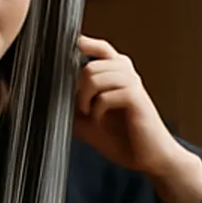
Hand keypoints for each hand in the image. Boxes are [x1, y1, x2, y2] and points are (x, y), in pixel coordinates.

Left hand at [74, 35, 201, 202]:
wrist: (149, 158)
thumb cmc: (123, 140)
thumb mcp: (89, 125)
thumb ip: (74, 110)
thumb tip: (52, 101)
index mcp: (118, 76)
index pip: (103, 49)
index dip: (88, 44)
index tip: (76, 44)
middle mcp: (126, 75)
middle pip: (90, 66)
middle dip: (78, 89)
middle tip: (82, 110)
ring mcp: (133, 85)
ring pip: (96, 76)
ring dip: (85, 98)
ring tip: (89, 115)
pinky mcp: (136, 99)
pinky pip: (106, 95)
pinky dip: (97, 110)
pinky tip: (100, 121)